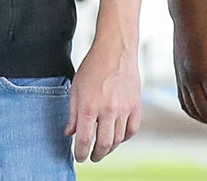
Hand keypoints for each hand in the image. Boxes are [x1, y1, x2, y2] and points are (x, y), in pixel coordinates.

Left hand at [67, 43, 143, 161]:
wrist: (116, 50)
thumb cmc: (93, 67)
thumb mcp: (76, 89)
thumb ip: (73, 114)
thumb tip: (70, 133)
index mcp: (89, 106)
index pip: (85, 139)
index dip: (81, 152)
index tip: (79, 157)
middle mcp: (108, 109)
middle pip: (104, 144)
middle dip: (96, 155)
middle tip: (92, 157)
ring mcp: (124, 108)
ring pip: (118, 139)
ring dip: (110, 148)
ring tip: (103, 149)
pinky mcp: (136, 105)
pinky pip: (132, 130)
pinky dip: (124, 138)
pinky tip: (118, 137)